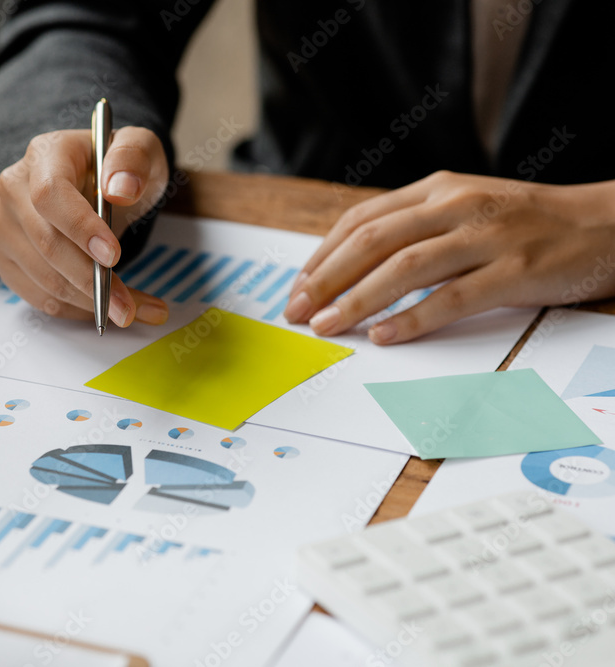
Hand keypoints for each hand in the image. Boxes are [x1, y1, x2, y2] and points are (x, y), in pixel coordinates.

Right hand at [0, 126, 170, 325]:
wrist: (97, 184)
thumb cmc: (117, 169)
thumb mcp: (140, 149)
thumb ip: (134, 159)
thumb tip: (122, 189)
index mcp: (45, 155)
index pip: (50, 194)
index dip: (79, 228)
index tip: (114, 256)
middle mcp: (14, 188)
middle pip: (46, 244)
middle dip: (91, 281)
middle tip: (130, 307)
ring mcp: (5, 226)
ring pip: (43, 278)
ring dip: (90, 303)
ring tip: (131, 311)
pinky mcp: (5, 258)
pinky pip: (39, 296)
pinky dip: (76, 310)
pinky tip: (106, 309)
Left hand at [283, 170, 614, 342]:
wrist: (607, 222)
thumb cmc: (527, 223)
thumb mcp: (464, 209)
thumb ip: (415, 230)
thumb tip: (353, 268)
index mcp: (436, 190)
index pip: (361, 221)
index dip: (322, 257)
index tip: (298, 289)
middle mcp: (456, 205)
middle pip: (373, 241)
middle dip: (327, 280)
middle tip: (298, 313)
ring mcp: (486, 235)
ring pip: (405, 267)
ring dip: (358, 300)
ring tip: (329, 326)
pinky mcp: (515, 268)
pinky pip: (453, 297)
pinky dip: (414, 318)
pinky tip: (386, 335)